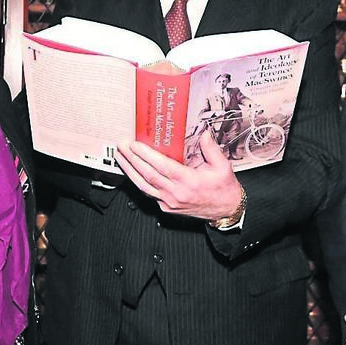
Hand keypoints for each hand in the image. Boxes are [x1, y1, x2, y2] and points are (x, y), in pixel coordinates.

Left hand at [116, 132, 241, 221]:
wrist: (226, 211)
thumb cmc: (223, 189)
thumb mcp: (222, 166)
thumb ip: (211, 148)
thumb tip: (204, 133)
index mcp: (188, 181)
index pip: (162, 166)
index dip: (145, 155)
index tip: (134, 145)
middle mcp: (176, 193)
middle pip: (148, 175)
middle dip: (132, 159)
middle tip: (121, 146)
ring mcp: (169, 202)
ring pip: (143, 186)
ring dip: (129, 170)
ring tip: (120, 157)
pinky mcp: (166, 207)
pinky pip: (148, 193)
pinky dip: (138, 181)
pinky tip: (131, 171)